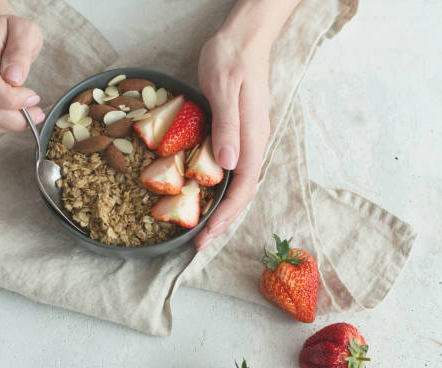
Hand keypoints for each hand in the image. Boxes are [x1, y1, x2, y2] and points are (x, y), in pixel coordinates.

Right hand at [0, 14, 43, 138]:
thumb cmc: (10, 34)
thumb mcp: (25, 32)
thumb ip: (21, 51)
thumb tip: (14, 78)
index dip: (10, 99)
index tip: (33, 98)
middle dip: (16, 118)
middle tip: (36, 112)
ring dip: (9, 126)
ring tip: (26, 115)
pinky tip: (10, 117)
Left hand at [195, 32, 270, 249]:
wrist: (244, 39)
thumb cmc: (231, 59)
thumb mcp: (224, 89)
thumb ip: (228, 126)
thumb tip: (229, 164)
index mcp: (252, 137)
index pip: (243, 187)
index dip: (225, 216)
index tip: (206, 236)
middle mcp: (253, 143)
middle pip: (243, 192)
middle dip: (223, 221)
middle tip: (199, 243)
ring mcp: (248, 139)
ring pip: (238, 183)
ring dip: (222, 209)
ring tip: (202, 228)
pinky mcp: (239, 133)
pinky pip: (232, 170)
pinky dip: (220, 189)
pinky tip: (205, 195)